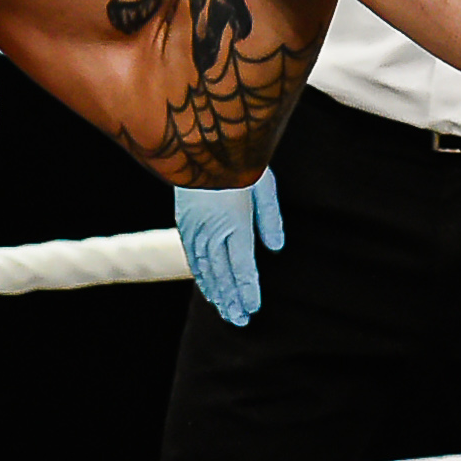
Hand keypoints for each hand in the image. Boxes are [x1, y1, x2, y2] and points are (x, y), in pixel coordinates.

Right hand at [175, 169, 284, 325]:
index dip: (247, 290)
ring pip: (205, 270)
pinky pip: (192, 257)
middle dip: (232, 299)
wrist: (199, 140)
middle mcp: (213, 231)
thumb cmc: (237, 160)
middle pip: (222, 275)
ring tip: (226, 310)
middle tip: (240, 320)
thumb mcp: (263, 184)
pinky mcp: (185, 223)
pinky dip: (201, 276)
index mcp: (235, 224)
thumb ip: (270, 218)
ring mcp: (195, 229)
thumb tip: (276, 248)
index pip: (242, 268)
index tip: (253, 307)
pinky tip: (207, 287)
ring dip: (216, 292)